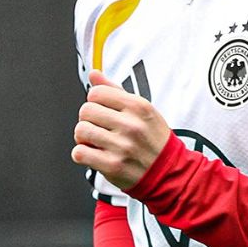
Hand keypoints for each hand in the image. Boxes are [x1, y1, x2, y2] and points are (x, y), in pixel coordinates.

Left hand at [71, 69, 170, 189]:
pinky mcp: (112, 166)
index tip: (100, 109)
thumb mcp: (142, 110)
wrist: (168, 172)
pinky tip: (93, 154)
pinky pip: (79, 153)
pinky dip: (82, 154)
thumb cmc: (154, 139)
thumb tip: (94, 74)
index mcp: (138, 107)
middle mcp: (131, 125)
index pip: (97, 92)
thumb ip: (115, 90)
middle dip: (88, 119)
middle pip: (86, 110)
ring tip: (95, 141)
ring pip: (81, 130)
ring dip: (84, 137)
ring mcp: (122, 146)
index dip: (94, 101)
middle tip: (98, 126)